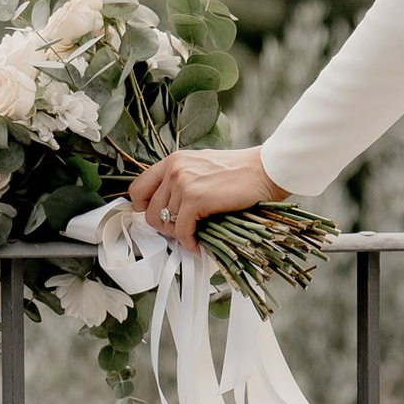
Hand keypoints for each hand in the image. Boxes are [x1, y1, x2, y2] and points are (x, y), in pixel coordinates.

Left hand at [126, 145, 285, 252]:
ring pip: (165, 223)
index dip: (144, 208)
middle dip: (164, 227)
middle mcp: (174, 169)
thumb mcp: (202, 168)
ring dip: (179, 235)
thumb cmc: (239, 172)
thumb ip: (182, 181)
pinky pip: (182, 230)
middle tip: (181, 231)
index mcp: (173, 161)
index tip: (158, 217)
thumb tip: (168, 209)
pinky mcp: (196, 198)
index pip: (138, 188)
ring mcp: (184, 183)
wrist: (265, 170)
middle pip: (149, 211)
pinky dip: (189, 241)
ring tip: (194, 235)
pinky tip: (199, 243)